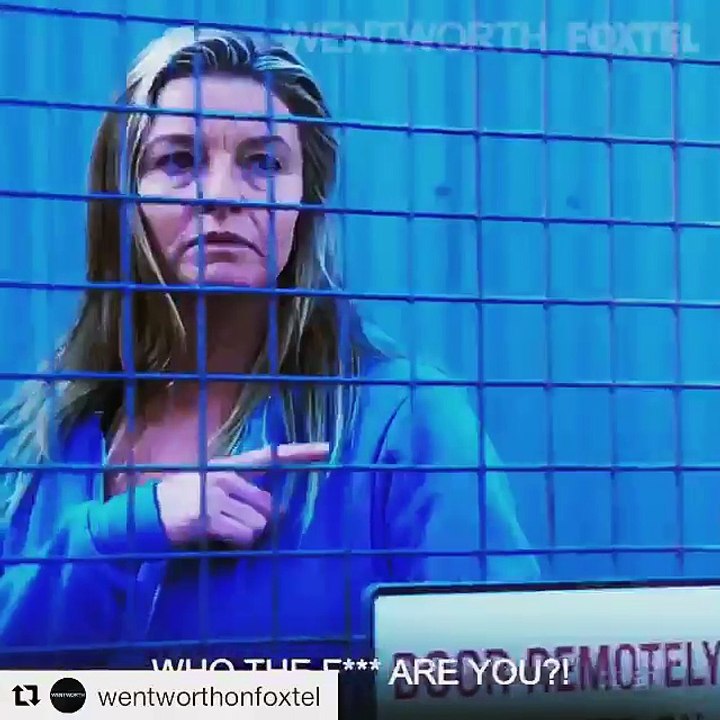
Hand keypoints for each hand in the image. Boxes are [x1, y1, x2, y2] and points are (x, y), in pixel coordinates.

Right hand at [155, 442, 328, 546]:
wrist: (147, 515)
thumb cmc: (182, 502)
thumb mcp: (211, 486)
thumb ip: (243, 492)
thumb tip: (277, 510)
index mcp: (227, 466)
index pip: (270, 456)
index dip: (300, 452)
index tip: (328, 450)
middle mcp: (225, 476)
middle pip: (268, 505)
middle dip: (259, 521)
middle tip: (235, 526)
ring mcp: (216, 496)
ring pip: (259, 524)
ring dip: (247, 535)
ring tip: (223, 532)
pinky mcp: (209, 517)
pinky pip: (244, 536)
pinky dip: (238, 544)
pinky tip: (219, 539)